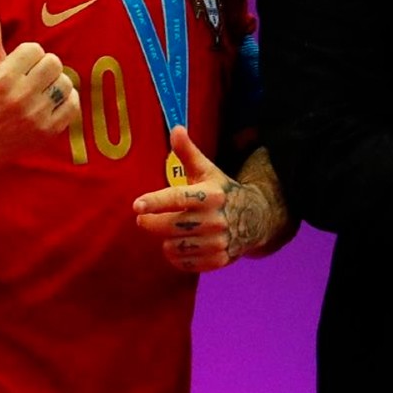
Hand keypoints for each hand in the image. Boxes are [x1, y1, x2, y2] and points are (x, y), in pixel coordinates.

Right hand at [0, 5, 75, 166]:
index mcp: (3, 78)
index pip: (35, 49)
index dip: (30, 55)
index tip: (22, 65)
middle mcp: (20, 97)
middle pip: (54, 63)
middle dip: (46, 67)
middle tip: (36, 76)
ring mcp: (36, 116)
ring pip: (66, 83)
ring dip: (57, 83)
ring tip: (44, 90)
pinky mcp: (49, 131)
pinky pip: (73, 105)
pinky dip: (67, 101)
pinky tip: (53, 102)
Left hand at [132, 126, 275, 272]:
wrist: (256, 218)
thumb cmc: (222, 192)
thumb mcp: (207, 171)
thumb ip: (188, 153)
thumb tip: (176, 128)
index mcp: (210, 194)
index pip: (178, 198)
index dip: (155, 202)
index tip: (137, 205)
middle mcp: (215, 219)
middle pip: (170, 226)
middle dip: (151, 223)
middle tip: (144, 218)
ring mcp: (217, 242)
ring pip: (175, 247)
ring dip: (165, 240)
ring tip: (168, 231)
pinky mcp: (218, 259)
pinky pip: (185, 264)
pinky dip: (176, 257)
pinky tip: (177, 246)